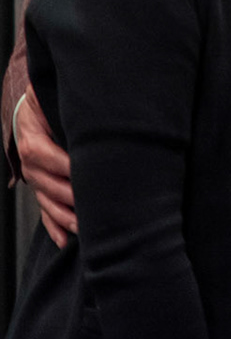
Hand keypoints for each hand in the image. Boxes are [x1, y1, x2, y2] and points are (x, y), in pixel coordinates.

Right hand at [15, 87, 76, 247]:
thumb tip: (90, 105)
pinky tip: (64, 239)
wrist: (28, 112)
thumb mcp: (48, 99)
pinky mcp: (41, 187)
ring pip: (48, 201)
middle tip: (93, 205)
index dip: (66, 165)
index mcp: (32, 141)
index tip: (88, 173)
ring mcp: (35, 178)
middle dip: (71, 196)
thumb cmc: (45, 104)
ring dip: (64, 216)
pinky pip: (45, 210)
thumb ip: (66, 106)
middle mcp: (31, 165)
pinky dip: (54, 226)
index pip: (46, 156)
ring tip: (82, 227)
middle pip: (49, 184)